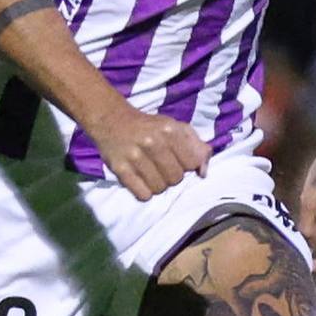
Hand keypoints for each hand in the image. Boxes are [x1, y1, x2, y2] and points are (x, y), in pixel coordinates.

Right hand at [90, 106, 208, 199]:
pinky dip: (144, 192)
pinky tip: (141, 180)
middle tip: (162, 167)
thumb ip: (196, 147)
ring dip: (158, 185)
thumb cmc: (150, 126)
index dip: (187, 164)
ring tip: (151, 173)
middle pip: (176, 178)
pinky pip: (142, 195)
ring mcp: (134, 156)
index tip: (178, 159)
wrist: (112, 120)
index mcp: (169, 130)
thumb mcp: (176, 127)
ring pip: (159, 188)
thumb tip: (203, 172)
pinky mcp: (120, 169)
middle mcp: (152, 142)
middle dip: (172, 176)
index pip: (192, 163)